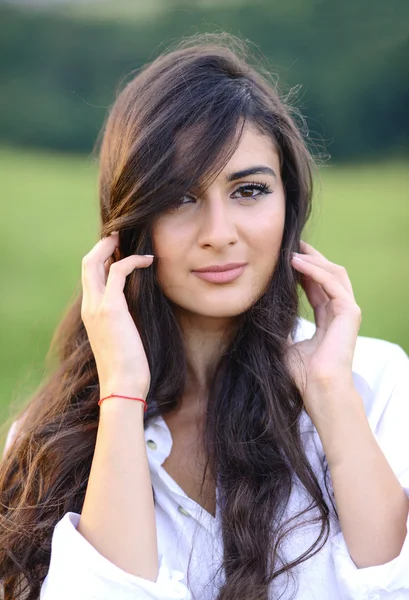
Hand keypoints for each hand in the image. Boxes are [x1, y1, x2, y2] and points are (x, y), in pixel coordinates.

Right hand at [81, 232, 153, 399]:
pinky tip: (148, 260)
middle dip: (102, 245)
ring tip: (129, 238)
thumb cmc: (127, 366)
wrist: (122, 385)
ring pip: (95, 262)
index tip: (118, 251)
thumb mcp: (121, 337)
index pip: (89, 277)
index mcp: (90, 313)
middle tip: (119, 235)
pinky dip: (132, 261)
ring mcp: (97, 306)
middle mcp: (89, 306)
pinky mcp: (111, 308)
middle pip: (87, 264)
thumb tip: (136, 308)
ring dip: (111, 246)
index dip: (101, 259)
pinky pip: (118, 272)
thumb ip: (123, 319)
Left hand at [286, 241, 361, 422]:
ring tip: (291, 252)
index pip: (317, 284)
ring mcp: (347, 311)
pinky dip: (315, 270)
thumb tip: (259, 318)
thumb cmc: (302, 373)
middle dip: (310, 257)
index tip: (283, 258)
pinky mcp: (349, 312)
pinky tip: (296, 263)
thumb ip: (279, 328)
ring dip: (312, 259)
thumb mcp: (284, 343)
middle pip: (328, 273)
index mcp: (328, 317)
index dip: (302, 269)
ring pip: (334, 273)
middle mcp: (340, 311)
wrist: (317, 389)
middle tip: (288, 245)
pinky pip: (332, 283)